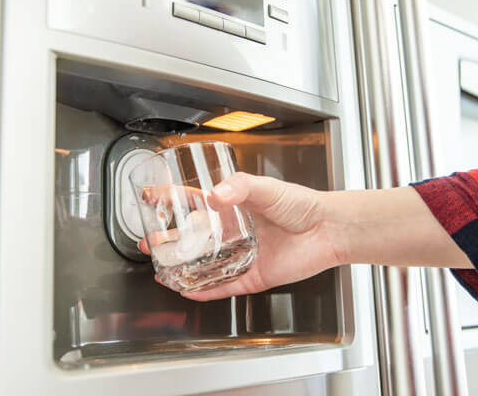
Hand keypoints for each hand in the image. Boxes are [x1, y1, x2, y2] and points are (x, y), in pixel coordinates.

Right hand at [138, 173, 342, 300]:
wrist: (328, 229)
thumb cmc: (302, 204)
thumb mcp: (267, 188)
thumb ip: (241, 187)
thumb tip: (217, 194)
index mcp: (234, 207)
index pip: (195, 203)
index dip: (172, 200)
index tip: (152, 197)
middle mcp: (234, 232)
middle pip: (193, 239)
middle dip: (169, 241)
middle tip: (150, 241)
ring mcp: (242, 255)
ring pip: (205, 265)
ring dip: (182, 268)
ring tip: (161, 268)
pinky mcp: (253, 276)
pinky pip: (225, 286)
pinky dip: (206, 291)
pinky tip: (188, 290)